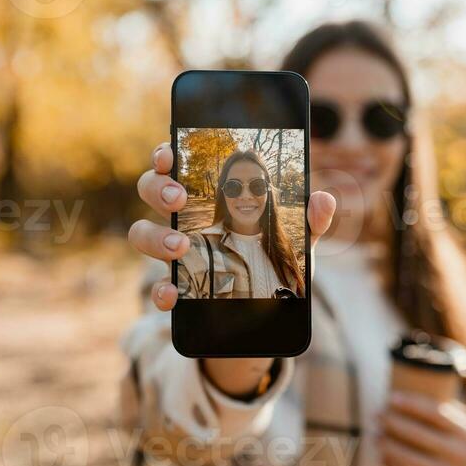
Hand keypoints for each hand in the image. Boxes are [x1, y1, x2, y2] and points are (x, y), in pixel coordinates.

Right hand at [128, 141, 335, 395]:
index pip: (176, 163)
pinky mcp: (177, 287)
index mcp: (208, 195)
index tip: (170, 153)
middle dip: (158, 188)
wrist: (268, 311)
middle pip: (151, 189)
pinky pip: (158, 286)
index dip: (165, 153)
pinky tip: (173, 294)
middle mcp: (183, 218)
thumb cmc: (277, 260)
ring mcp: (175, 252)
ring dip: (155, 235)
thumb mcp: (299, 240)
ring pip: (142, 233)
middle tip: (180, 199)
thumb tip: (323, 199)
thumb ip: (311, 220)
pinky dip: (160, 290)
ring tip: (182, 245)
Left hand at [375, 391, 465, 465]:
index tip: (390, 398)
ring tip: (376, 437)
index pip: (435, 414)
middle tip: (377, 415)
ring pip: (413, 461)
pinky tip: (382, 459)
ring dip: (390, 448)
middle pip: (420, 436)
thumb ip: (445, 413)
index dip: (411, 405)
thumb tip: (407, 396)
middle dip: (394, 424)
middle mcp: (458, 453)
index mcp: (465, 432)